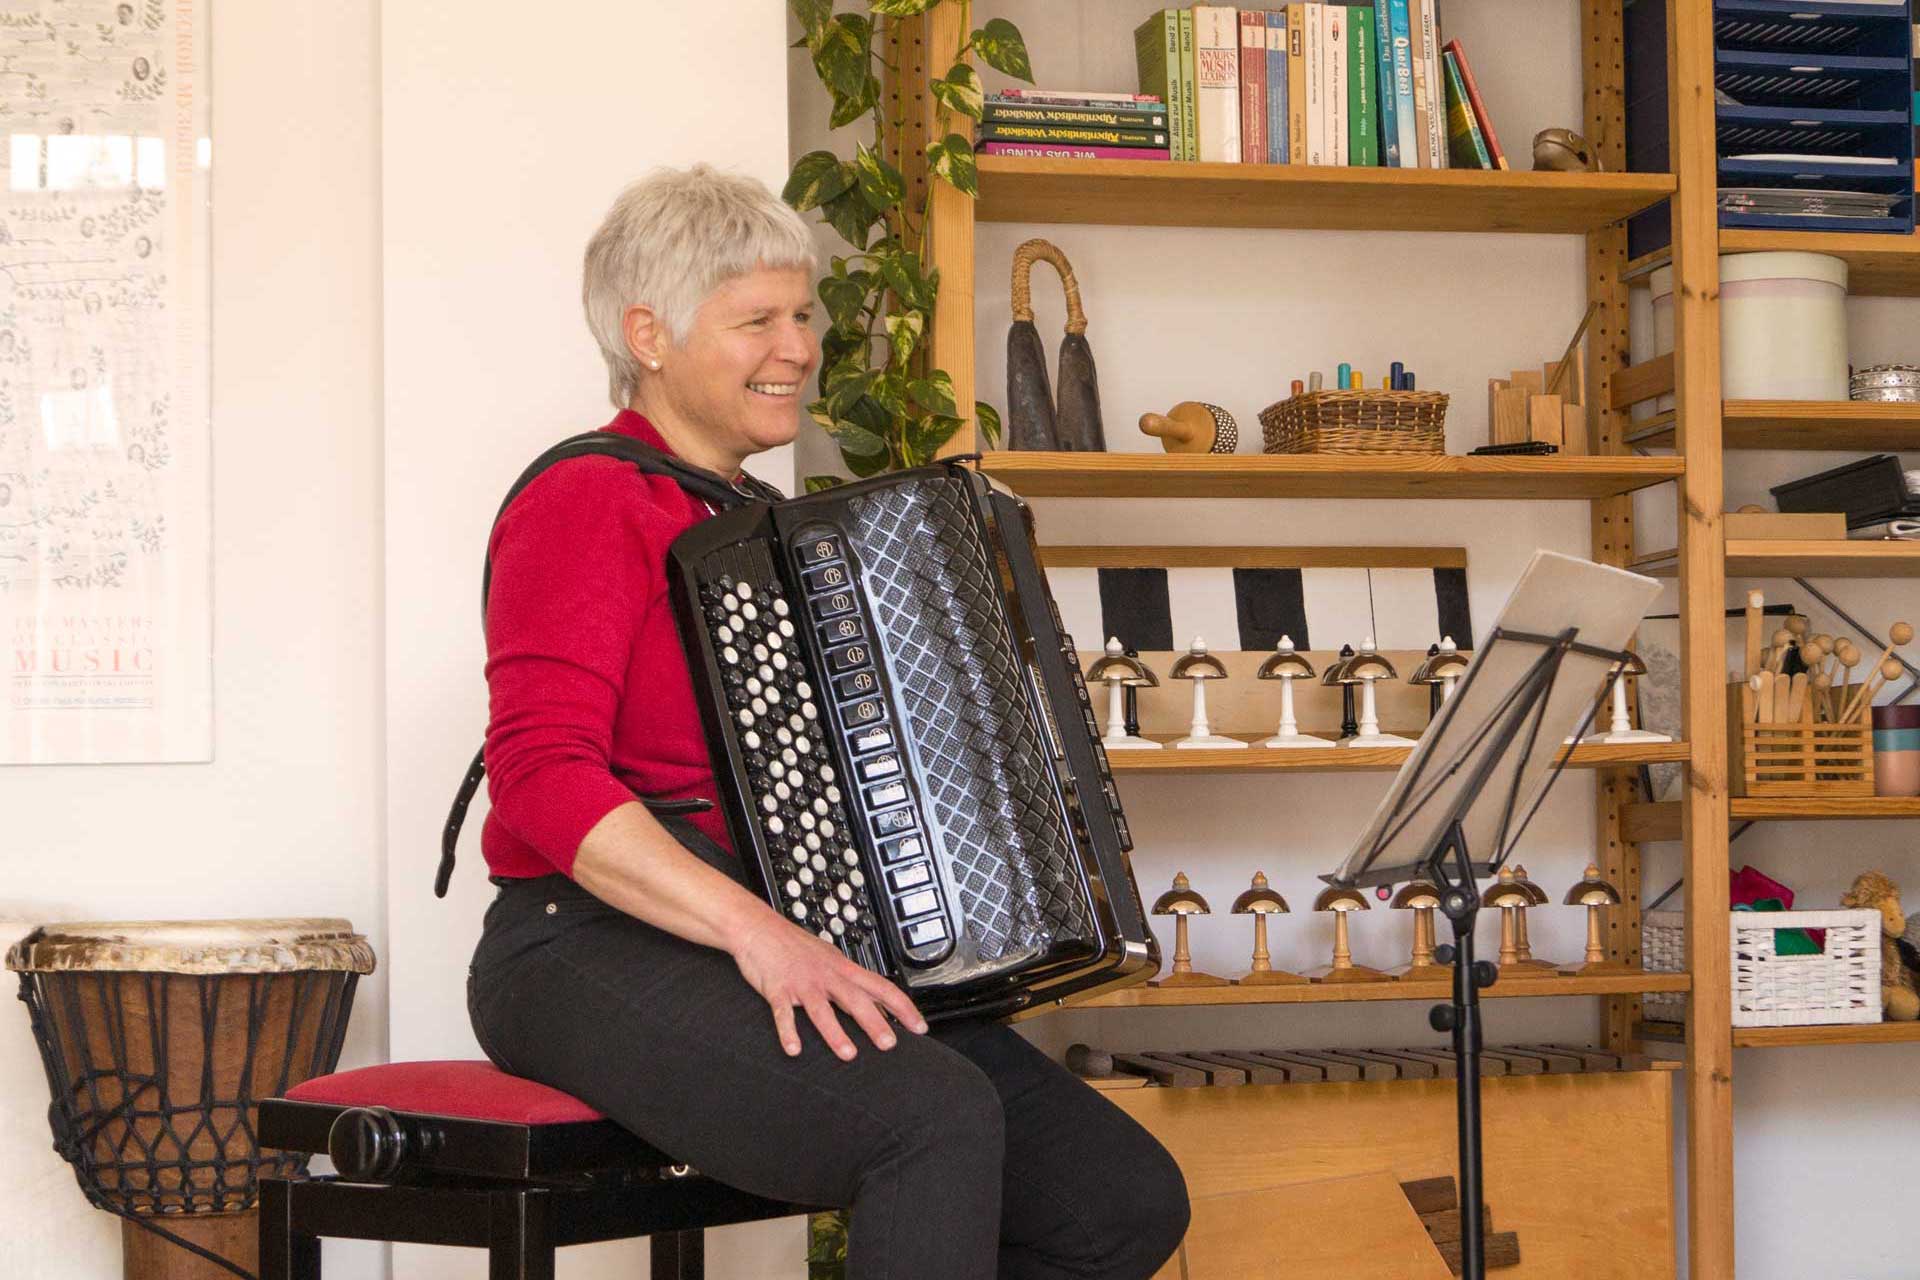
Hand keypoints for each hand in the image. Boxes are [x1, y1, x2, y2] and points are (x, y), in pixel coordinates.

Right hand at [730, 910, 927, 1059]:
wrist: (758, 928)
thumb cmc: (794, 946)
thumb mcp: (829, 959)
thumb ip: (850, 982)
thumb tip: (876, 1003)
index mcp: (843, 969)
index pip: (881, 987)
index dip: (902, 1007)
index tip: (918, 1027)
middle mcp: (826, 975)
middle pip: (856, 999)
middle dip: (874, 1022)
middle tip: (889, 1044)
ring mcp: (802, 983)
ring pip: (822, 1009)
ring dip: (835, 1032)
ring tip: (848, 1054)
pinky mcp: (777, 989)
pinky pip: (783, 1013)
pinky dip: (788, 1031)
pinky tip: (794, 1049)